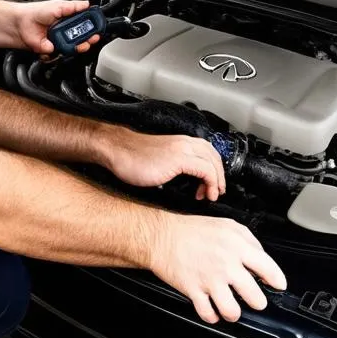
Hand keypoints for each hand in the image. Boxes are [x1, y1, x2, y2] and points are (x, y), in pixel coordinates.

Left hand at [8, 0, 100, 55]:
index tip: (97, 28)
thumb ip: (73, 7)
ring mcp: (57, 41)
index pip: (83, 25)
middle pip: (81, 38)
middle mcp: (63, 31)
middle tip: (93, 38)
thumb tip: (87, 4)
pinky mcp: (50, 50)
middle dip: (88, 39)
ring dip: (78, 47)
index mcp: (66, 20)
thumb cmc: (35, 12)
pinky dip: (58, 52)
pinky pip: (58, 55)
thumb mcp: (58, 6)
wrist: (20, 24)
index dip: (91, 27)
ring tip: (81, 44)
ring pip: (72, 48)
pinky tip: (56, 46)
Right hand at [102, 127, 224, 200]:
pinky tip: (205, 193)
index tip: (210, 185)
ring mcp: (182, 149)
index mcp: (180, 142)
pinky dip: (210, 182)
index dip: (214, 169)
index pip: (208, 152)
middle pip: (214, 156)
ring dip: (217, 180)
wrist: (116, 150)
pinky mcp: (179, 159)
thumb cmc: (131, 158)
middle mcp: (184, 143)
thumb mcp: (159, 162)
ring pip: (213, 162)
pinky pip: (205, 170)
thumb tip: (183, 183)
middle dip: (220, 175)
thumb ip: (173, 168)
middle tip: (216, 192)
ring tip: (212, 194)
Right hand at [148, 214, 286, 323]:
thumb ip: (248, 241)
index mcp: (237, 247)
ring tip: (232, 308)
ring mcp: (210, 281)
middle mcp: (226, 265)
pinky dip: (213, 316)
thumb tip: (261, 257)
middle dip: (257, 302)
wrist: (162, 237)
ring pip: (232, 312)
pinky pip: (209, 314)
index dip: (277, 280)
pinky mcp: (194, 291)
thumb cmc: (192, 230)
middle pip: (255, 298)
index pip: (268, 269)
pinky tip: (213, 310)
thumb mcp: (227, 225)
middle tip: (253, 300)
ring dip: (234, 313)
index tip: (278, 285)